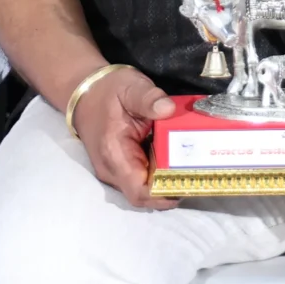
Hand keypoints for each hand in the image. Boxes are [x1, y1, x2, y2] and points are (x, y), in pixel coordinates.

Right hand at [70, 65, 177, 210]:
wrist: (86, 93)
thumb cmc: (108, 91)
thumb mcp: (131, 87)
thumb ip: (149, 98)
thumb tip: (168, 109)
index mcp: (114, 153)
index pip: (139, 191)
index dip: (164, 193)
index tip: (188, 180)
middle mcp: (112, 170)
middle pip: (145, 195)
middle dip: (172, 188)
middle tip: (198, 172)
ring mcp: (115, 172)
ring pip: (145, 189)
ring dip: (167, 181)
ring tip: (191, 167)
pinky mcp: (121, 168)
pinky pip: (142, 179)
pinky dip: (159, 173)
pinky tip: (175, 160)